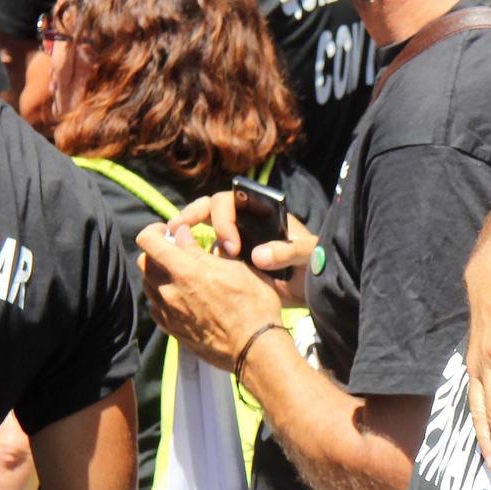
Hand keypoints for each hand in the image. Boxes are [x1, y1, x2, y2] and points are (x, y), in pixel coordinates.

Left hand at [136, 220, 286, 370]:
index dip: (154, 230)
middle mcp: (168, 291)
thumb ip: (202, 251)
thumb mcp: (236, 268)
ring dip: (160, 275)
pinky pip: (155, 307)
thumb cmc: (253, 304)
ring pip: (148, 285)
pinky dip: (163, 297)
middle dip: (156, 252)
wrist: (254, 348)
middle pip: (143, 262)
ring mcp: (167, 313)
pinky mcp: (171, 330)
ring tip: (182, 277)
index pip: (147, 240)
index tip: (169, 232)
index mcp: (184, 270)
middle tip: (178, 253)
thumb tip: (182, 236)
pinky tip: (183, 299)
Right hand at [168, 194, 316, 305]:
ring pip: (204, 233)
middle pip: (210, 209)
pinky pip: (210, 258)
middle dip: (192, 217)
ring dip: (189, 239)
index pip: (232, 200)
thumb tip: (258, 256)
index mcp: (261, 212)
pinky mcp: (232, 263)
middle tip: (178, 233)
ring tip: (175, 252)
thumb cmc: (315, 263)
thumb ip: (288, 251)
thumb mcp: (309, 254)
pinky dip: (198, 261)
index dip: (222, 217)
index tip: (229, 246)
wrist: (314, 289)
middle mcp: (245, 222)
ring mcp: (236, 241)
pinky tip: (190, 272)